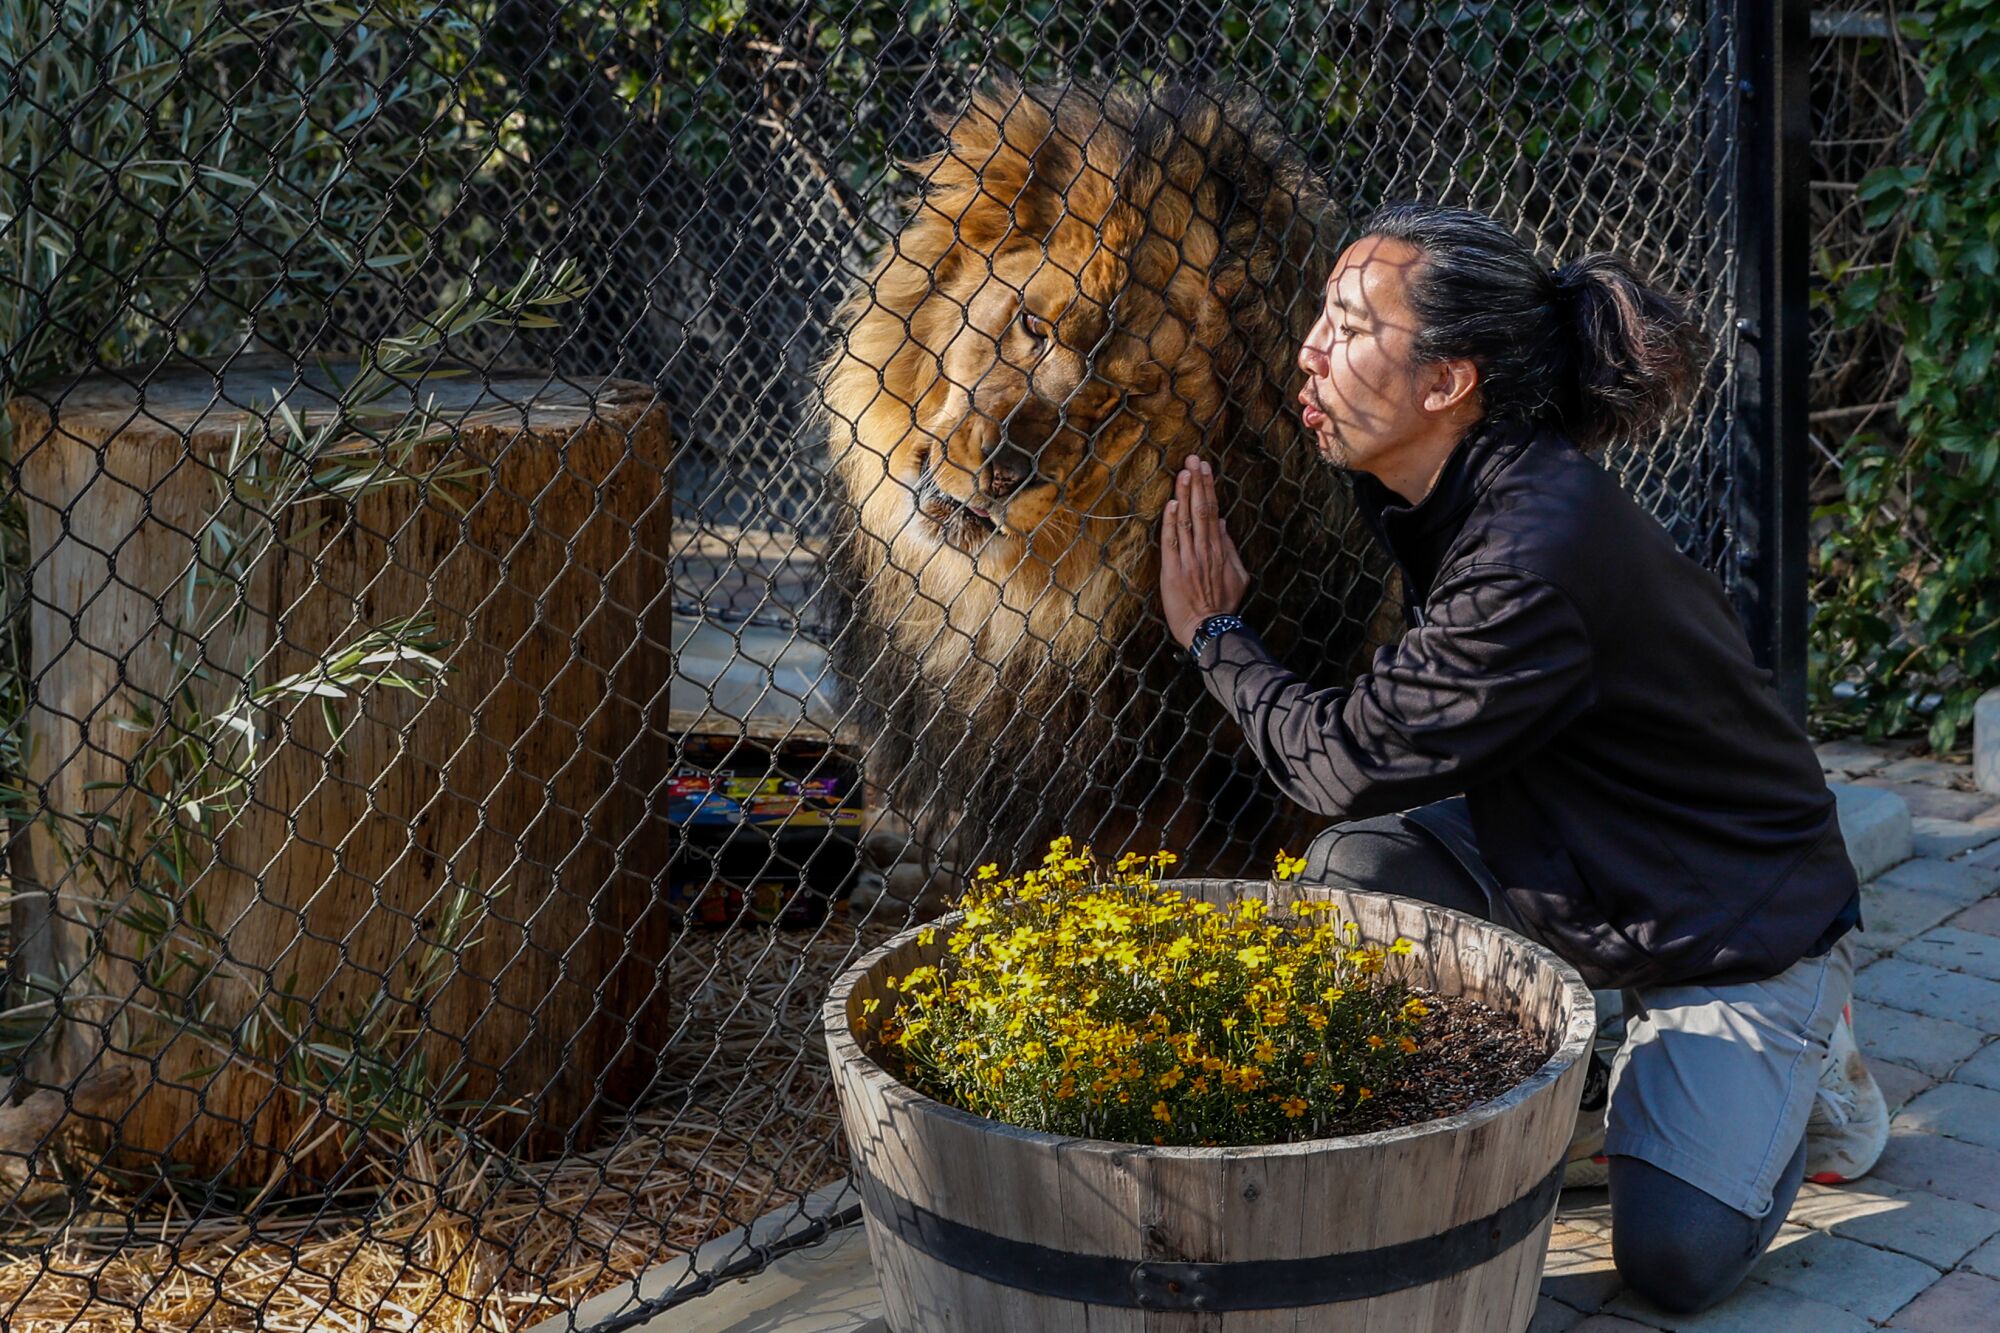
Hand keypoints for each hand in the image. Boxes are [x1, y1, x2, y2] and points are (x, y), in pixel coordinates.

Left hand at [1160, 454, 1250, 647]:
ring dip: (1184, 494)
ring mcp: (1189, 558)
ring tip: (1183, 472)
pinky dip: (1172, 521)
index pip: (1213, 511)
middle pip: (1201, 509)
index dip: (1208, 488)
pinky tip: (1172, 503)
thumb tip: (1224, 524)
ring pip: (1186, 520)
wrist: (1210, 629)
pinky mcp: (1173, 570)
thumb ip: (1230, 549)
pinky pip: (1172, 541)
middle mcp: (1205, 549)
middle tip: (1193, 458)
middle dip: (1197, 482)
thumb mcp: (1238, 576)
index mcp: (1219, 549)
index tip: (1204, 468)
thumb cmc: (1223, 604)